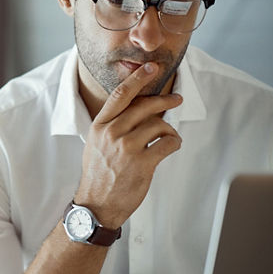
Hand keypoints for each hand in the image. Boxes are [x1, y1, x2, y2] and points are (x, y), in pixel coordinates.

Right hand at [75, 62, 182, 228]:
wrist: (97, 205)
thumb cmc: (98, 175)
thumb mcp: (96, 144)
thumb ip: (112, 125)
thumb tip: (137, 109)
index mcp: (100, 126)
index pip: (120, 95)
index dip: (138, 78)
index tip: (150, 68)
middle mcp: (112, 133)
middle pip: (145, 106)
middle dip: (165, 100)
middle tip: (176, 99)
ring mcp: (127, 148)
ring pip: (159, 125)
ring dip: (169, 129)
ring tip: (169, 136)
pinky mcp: (143, 163)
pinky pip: (168, 143)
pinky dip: (174, 142)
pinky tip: (171, 146)